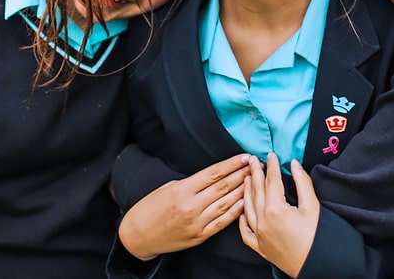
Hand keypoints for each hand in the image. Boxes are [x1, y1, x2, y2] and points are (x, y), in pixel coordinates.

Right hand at [119, 153, 250, 260]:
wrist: (138, 235)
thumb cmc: (150, 208)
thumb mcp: (168, 187)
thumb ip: (191, 183)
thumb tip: (214, 176)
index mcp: (183, 189)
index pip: (214, 173)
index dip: (232, 164)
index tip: (245, 157)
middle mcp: (191, 206)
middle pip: (223, 187)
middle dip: (242, 174)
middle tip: (256, 166)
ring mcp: (196, 223)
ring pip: (226, 204)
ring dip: (243, 191)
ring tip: (255, 181)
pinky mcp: (199, 236)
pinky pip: (221, 223)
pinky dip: (235, 212)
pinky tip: (244, 203)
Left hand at [239, 153, 318, 277]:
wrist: (318, 267)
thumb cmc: (317, 239)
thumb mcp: (313, 207)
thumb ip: (302, 183)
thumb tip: (295, 165)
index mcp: (275, 209)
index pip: (271, 181)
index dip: (271, 166)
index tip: (270, 155)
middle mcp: (263, 221)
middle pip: (256, 191)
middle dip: (255, 173)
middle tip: (253, 160)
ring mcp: (259, 235)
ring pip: (247, 208)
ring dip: (246, 191)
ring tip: (247, 178)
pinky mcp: (260, 247)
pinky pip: (245, 231)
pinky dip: (243, 219)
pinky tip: (243, 211)